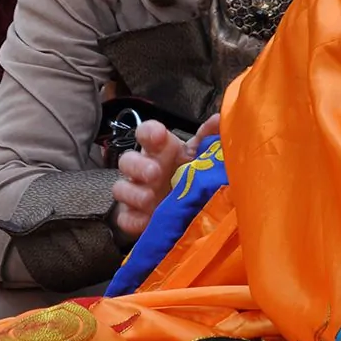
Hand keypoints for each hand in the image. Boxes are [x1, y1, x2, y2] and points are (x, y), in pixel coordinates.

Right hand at [112, 115, 218, 238]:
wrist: (194, 205)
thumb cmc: (194, 172)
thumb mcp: (203, 153)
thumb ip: (209, 137)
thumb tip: (219, 119)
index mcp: (160, 149)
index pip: (146, 133)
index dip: (148, 132)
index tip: (159, 135)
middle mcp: (144, 168)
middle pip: (127, 160)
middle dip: (138, 165)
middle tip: (155, 172)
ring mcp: (137, 192)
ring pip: (121, 188)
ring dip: (134, 193)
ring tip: (150, 198)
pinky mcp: (135, 215)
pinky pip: (125, 217)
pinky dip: (133, 219)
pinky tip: (145, 220)